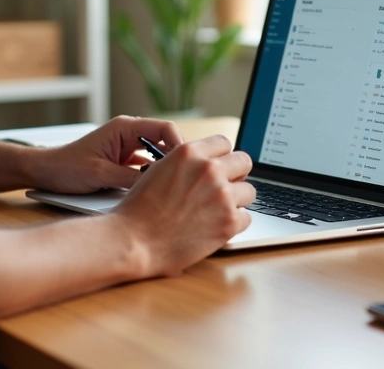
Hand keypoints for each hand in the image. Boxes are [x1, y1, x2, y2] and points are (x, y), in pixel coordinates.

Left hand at [31, 116, 183, 193]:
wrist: (45, 172)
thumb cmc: (66, 167)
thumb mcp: (100, 175)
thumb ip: (131, 180)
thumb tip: (158, 188)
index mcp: (124, 127)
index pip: (164, 129)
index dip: (179, 146)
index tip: (187, 165)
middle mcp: (129, 134)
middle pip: (165, 142)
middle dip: (176, 160)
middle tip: (186, 179)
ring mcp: (127, 148)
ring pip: (157, 156)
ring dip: (165, 170)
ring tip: (173, 187)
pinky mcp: (123, 162)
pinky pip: (146, 167)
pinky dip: (153, 177)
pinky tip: (157, 191)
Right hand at [110, 135, 254, 276]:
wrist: (133, 240)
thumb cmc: (139, 209)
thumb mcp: (159, 170)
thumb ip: (186, 164)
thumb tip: (206, 164)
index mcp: (190, 153)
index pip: (224, 143)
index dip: (221, 157)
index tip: (219, 168)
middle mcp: (209, 170)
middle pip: (244, 161)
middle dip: (236, 174)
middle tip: (224, 188)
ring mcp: (222, 195)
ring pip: (249, 191)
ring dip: (237, 200)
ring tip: (217, 211)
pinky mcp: (229, 222)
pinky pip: (247, 217)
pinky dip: (234, 224)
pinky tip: (216, 227)